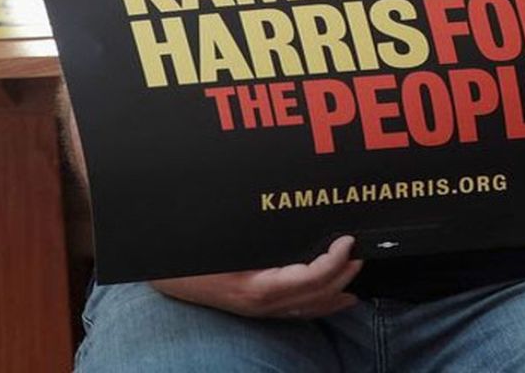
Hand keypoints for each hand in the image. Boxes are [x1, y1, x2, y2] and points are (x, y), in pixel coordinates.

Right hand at [153, 235, 361, 317]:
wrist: (165, 277)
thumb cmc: (193, 256)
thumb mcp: (226, 239)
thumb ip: (263, 234)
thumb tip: (292, 212)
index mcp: (258, 286)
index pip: (310, 279)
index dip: (334, 262)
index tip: (346, 241)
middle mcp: (263, 304)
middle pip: (317, 295)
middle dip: (343, 273)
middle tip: (359, 250)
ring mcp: (261, 311)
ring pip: (310, 307)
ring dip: (336, 290)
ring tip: (355, 274)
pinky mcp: (258, 309)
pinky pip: (297, 310)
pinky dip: (321, 303)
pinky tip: (335, 297)